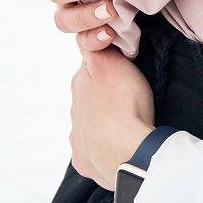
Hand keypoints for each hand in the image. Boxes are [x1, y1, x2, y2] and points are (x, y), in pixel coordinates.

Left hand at [69, 48, 156, 190]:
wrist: (126, 152)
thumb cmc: (123, 104)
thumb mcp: (111, 62)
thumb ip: (97, 48)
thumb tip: (89, 39)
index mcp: (79, 85)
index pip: (90, 68)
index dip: (107, 67)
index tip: (125, 70)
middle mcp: (74, 112)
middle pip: (88, 99)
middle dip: (104, 98)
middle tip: (129, 100)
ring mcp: (78, 140)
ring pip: (89, 127)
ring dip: (103, 125)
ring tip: (125, 127)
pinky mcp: (86, 162)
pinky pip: (93, 153)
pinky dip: (102, 150)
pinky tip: (116, 149)